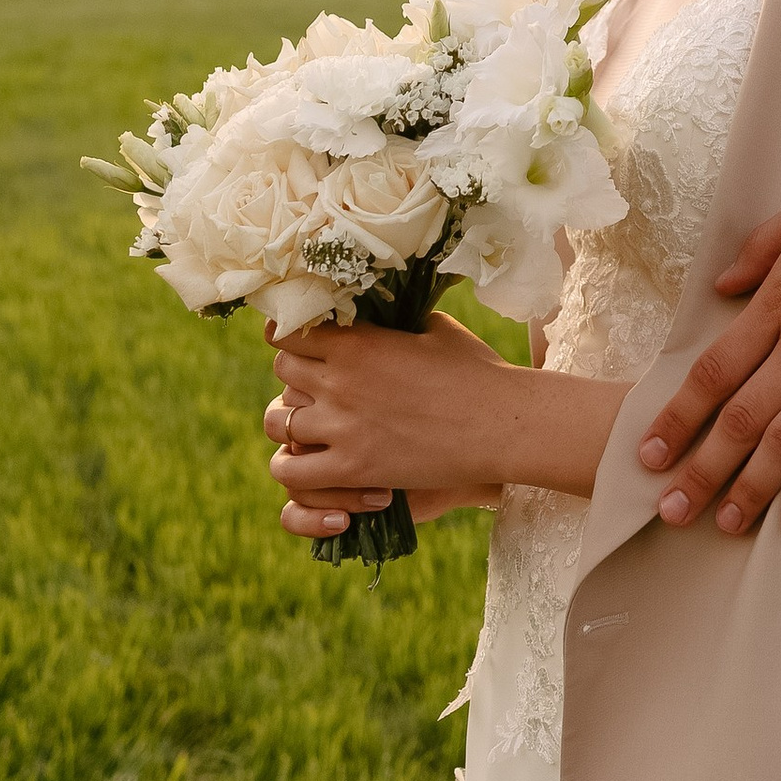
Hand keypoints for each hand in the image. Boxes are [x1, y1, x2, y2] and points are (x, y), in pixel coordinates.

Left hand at [264, 311, 621, 541]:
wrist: (503, 424)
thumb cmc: (477, 371)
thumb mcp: (435, 329)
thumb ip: (394, 321)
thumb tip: (380, 309)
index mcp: (357, 342)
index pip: (289, 329)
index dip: (292, 333)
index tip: (303, 340)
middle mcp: (340, 381)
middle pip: (281, 369)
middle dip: (295, 372)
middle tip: (315, 381)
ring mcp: (342, 427)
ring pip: (277, 420)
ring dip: (290, 419)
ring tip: (311, 422)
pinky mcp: (352, 469)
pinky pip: (292, 471)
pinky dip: (295, 468)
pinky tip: (314, 463)